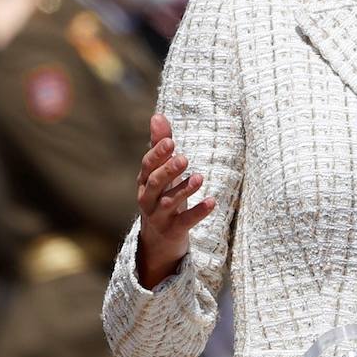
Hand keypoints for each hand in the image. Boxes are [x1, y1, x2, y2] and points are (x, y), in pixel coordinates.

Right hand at [136, 113, 214, 288]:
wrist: (157, 241)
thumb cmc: (161, 196)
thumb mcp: (160, 172)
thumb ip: (159, 145)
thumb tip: (157, 115)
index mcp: (144, 182)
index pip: (147, 166)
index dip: (157, 154)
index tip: (170, 142)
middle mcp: (147, 199)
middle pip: (154, 184)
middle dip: (168, 171)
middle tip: (184, 158)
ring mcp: (159, 217)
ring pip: (168, 203)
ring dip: (183, 190)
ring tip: (199, 178)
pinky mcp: (173, 231)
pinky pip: (185, 222)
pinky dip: (198, 212)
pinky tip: (212, 202)